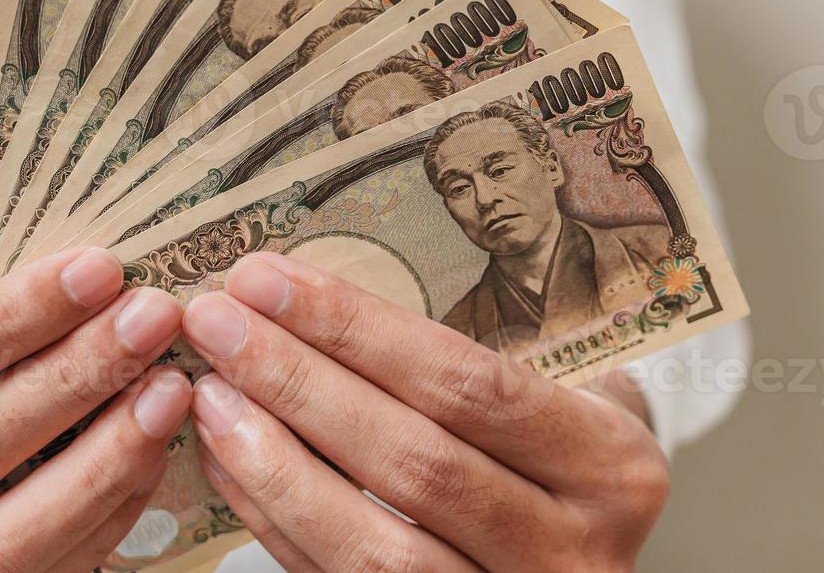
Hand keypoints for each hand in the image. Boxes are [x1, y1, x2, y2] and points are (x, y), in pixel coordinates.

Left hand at [178, 253, 668, 571]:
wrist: (579, 561)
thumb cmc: (561, 463)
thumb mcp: (567, 400)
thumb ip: (478, 362)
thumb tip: (308, 294)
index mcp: (612, 469)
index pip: (470, 386)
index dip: (359, 331)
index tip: (269, 279)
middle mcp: (574, 554)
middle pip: (416, 464)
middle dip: (299, 383)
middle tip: (218, 323)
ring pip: (373, 550)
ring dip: (275, 465)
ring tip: (211, 396)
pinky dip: (276, 522)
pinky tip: (230, 461)